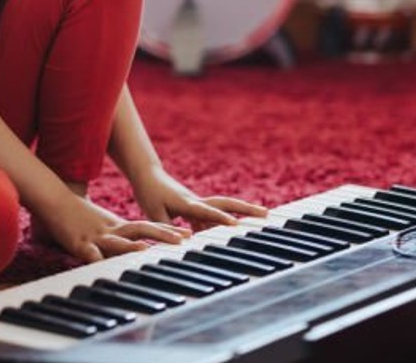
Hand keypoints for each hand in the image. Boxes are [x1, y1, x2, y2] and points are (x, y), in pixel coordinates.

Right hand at [35, 189, 190, 262]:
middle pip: (140, 230)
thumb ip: (120, 235)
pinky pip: (88, 253)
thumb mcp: (104, 224)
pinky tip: (99, 263)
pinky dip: (95, 259)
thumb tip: (136, 245)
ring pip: (117, 242)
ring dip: (130, 247)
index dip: (167, 231)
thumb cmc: (79, 214)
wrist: (55, 200)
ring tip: (145, 251)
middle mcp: (111, 231)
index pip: (148, 227)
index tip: (188, 235)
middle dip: (162, 236)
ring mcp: (95, 237)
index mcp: (118, 227)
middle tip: (183, 240)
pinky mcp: (78, 244)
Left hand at [131, 166, 268, 230]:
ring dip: (243, 211)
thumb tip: (184, 240)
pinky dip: (227, 221)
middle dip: (246, 209)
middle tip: (266, 214)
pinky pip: (215, 216)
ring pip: (225, 208)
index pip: (207, 211)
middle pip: (225, 204)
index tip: (235, 225)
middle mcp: (197, 202)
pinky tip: (239, 229)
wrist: (148, 176)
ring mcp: (199, 204)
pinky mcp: (197, 208)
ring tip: (264, 217)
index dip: (220, 218)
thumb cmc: (149, 194)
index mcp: (187, 203)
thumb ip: (168, 227)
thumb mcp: (153, 212)